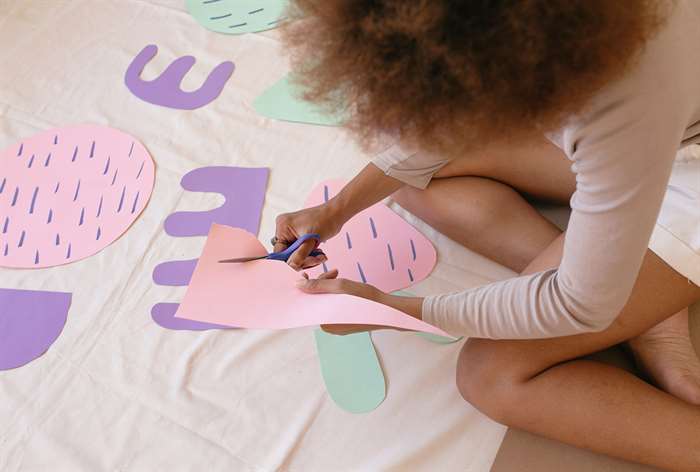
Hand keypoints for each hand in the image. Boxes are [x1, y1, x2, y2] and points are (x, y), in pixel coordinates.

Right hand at [274, 203, 343, 269]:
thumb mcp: (311, 241)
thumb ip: (300, 255)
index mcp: (282, 227)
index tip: (303, 264)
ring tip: (321, 256)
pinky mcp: (298, 234)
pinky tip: (319, 253)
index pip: (279, 252)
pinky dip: (309, 254)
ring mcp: (290, 231)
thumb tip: (291, 267)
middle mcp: (283, 228)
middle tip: (317, 259)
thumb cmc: (325, 222)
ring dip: (308, 258)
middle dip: (302, 259)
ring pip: (294, 253)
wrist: (336, 213)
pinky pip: (299, 250)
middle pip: (287, 254)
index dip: (291, 260)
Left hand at [295, 269, 423, 334]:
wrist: (389, 310)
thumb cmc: (365, 298)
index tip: (307, 274)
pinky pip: (335, 308)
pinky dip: (337, 296)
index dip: (307, 286)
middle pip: (318, 301)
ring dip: (331, 287)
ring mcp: (337, 327)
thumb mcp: (340, 287)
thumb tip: (298, 285)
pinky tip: (346, 288)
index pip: (309, 301)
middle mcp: (328, 327)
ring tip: (341, 276)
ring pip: (327, 302)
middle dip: (323, 284)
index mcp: (324, 322)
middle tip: (335, 271)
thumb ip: (318, 285)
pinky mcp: (346, 324)